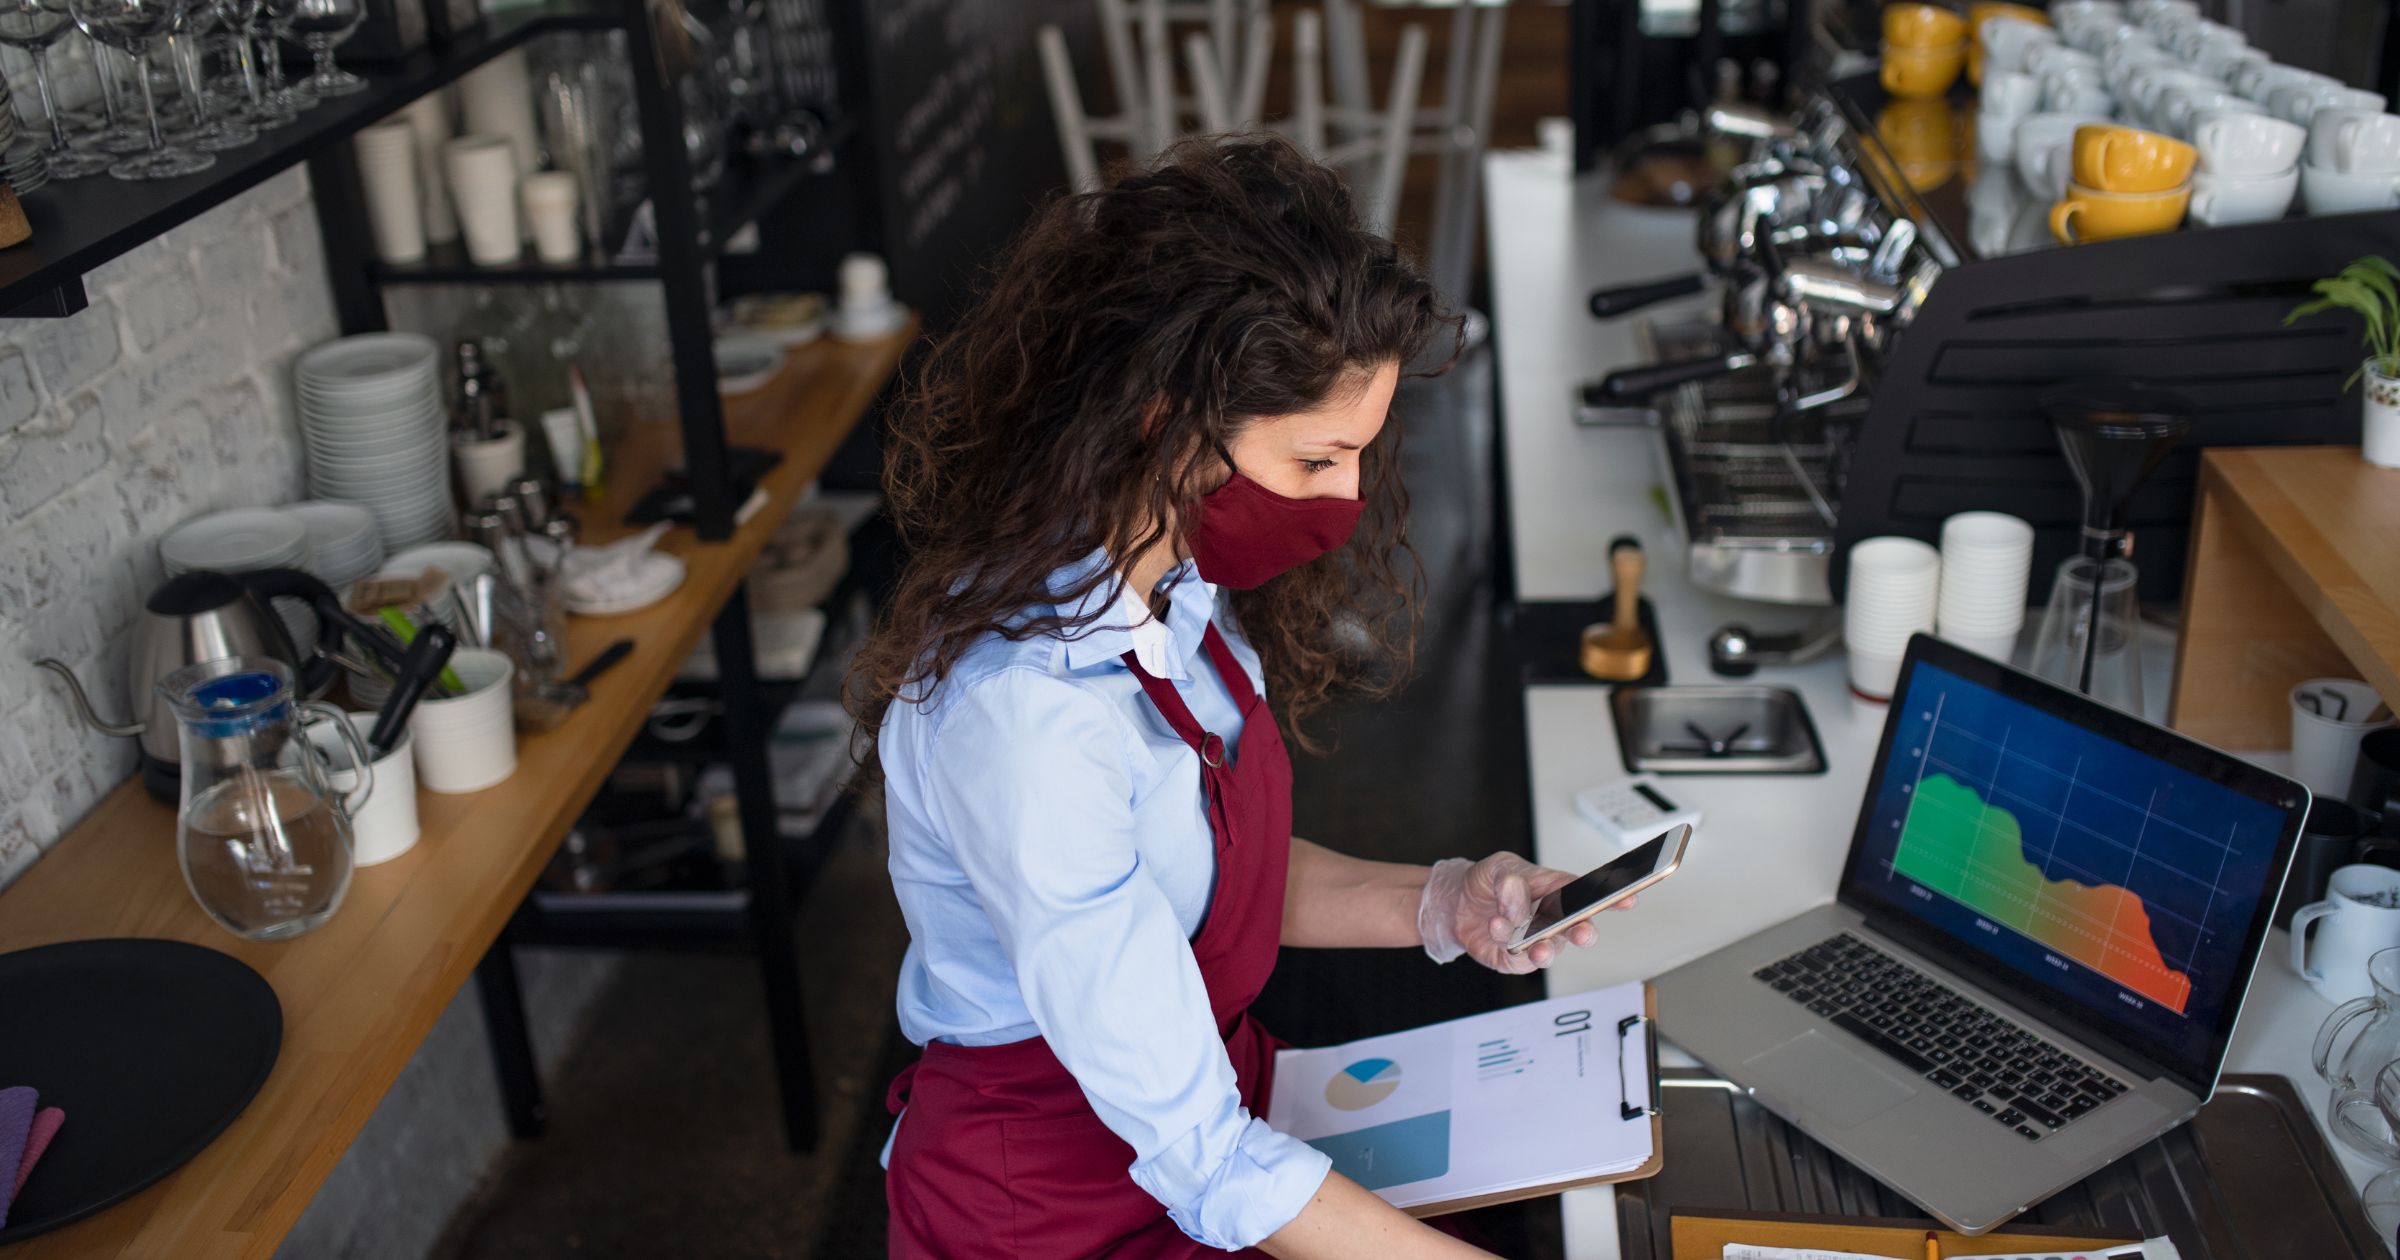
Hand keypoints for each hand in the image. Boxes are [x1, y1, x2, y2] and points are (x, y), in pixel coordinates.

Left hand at [1417, 852, 1630, 973]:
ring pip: (1551, 950)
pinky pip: (1520, 959)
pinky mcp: (1516, 959)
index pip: (1590, 895)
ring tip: (1533, 942)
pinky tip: (1497, 927)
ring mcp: (1536, 941)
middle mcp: (1552, 920)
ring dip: (1543, 947)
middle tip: (1581, 932)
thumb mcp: (1500, 867)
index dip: (1613, 898)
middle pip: (1579, 930)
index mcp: (1557, 893)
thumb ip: (1511, 880)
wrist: (1456, 904)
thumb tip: (1517, 896)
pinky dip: (1509, 944)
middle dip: (1584, 933)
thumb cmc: (1487, 882)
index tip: (1628, 899)